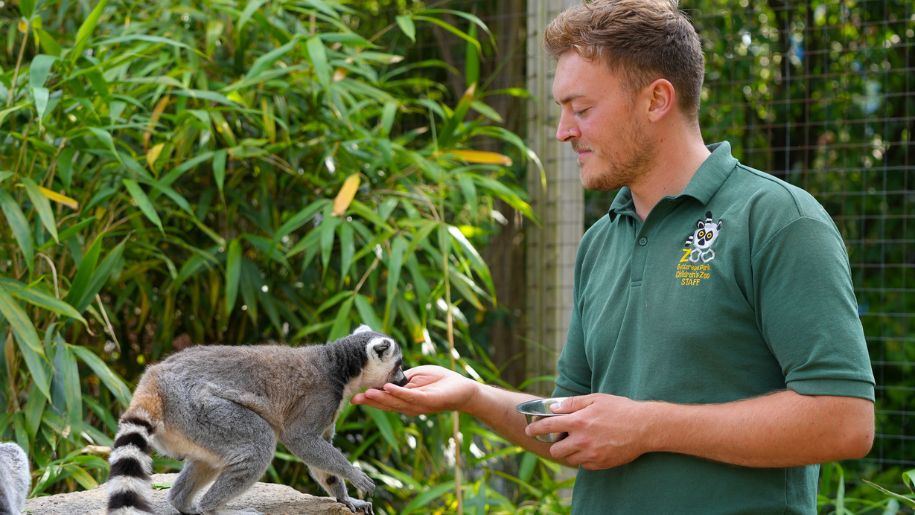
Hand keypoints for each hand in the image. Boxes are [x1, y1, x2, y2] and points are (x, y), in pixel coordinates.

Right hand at [351, 365, 477, 415]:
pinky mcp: (429, 400)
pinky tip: (388, 388)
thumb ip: (401, 379)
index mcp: (405, 400)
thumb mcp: (416, 376)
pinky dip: (399, 392)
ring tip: (367, 393)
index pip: (385, 401)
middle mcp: (409, 406)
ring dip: (381, 397)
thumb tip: (385, 376)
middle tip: (354, 399)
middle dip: (371, 401)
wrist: (462, 388)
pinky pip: (412, 396)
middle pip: (387, 404)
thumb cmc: (439, 381)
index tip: (354, 398)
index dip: (370, 399)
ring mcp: (419, 404)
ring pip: (396, 402)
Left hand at [525, 393, 651, 469]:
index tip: (529, 430)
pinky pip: (583, 465)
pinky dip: (583, 458)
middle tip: (561, 439)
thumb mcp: (595, 399)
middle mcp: (582, 440)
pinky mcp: (600, 464)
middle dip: (554, 444)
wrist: (644, 427)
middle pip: (555, 449)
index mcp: (578, 421)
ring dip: (569, 452)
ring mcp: (591, 454)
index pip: (548, 426)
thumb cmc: (620, 409)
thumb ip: (572, 404)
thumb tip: (553, 407)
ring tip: (578, 443)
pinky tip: (591, 449)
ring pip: (568, 459)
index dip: (535, 428)